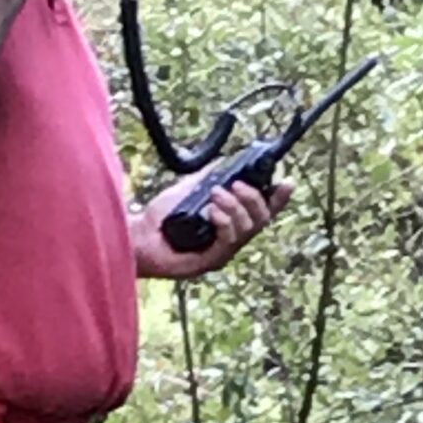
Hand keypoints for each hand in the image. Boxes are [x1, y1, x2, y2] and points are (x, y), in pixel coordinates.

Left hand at [132, 173, 291, 279]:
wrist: (136, 236)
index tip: (287, 182)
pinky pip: (229, 240)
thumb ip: (207, 177)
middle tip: (234, 185)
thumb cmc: (158, 218)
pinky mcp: (210, 262)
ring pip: (247, 229)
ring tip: (214, 195)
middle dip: (253, 198)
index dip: (278, 199)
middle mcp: (229, 240)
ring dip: (234, 206)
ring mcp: (221, 253)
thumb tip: (224, 161)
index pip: (262, 212)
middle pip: (261, 220)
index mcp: (229, 224)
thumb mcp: (187, 190)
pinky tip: (210, 210)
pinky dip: (224, 221)